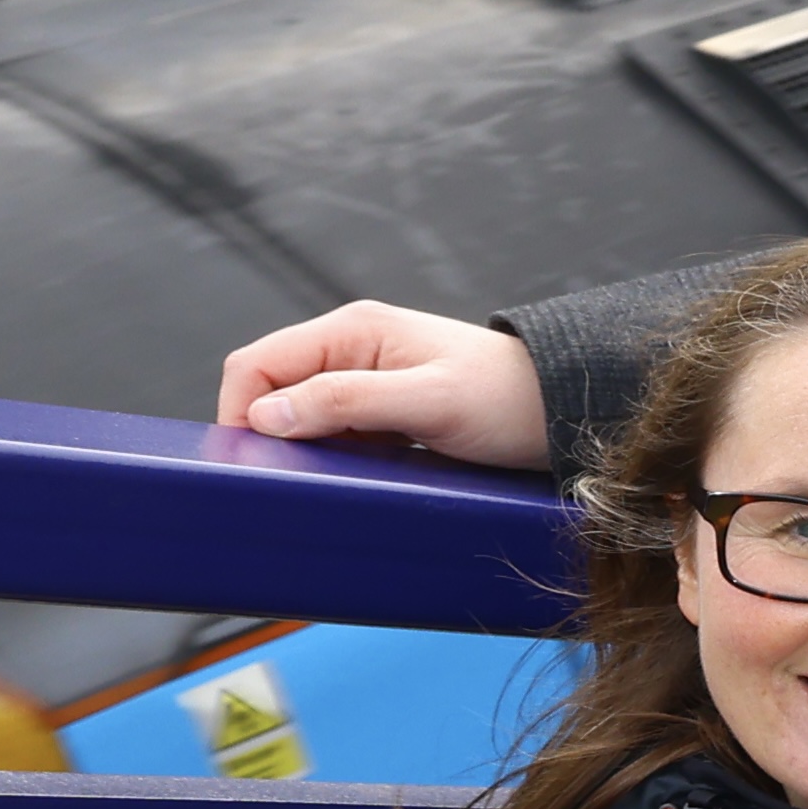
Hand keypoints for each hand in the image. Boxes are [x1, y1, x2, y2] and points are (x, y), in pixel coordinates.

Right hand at [213, 300, 548, 468]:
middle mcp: (353, 347)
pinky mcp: (385, 410)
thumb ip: (347, 401)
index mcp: (353, 329)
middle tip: (291, 478)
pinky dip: (333, 456)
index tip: (254, 461)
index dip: (241, 412)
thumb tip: (270, 416)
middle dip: (268, 434)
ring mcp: (368, 379)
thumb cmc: (508, 399)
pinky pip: (336, 433)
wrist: (567, 410)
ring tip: (329, 479)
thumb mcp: (428, 402)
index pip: (256, 363)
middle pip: (271, 390)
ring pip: (301, 416)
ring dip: (303, 449)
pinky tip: (354, 477)